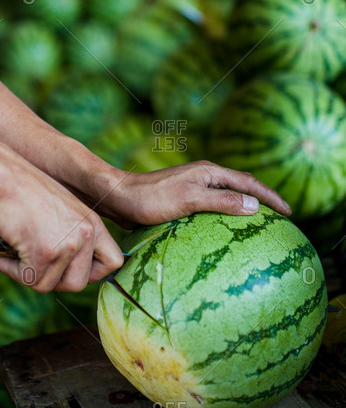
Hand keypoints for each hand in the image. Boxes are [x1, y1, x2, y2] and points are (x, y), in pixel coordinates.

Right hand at [0, 165, 122, 291]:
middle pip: (79, 284)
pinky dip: (13, 272)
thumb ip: (75, 236)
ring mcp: (67, 244)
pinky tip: (3, 258)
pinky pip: (30, 279)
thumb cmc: (26, 193)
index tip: (71, 271)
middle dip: (54, 281)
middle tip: (36, 267)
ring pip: (50, 285)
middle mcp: (86, 234)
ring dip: (29, 275)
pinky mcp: (45, 252)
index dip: (94, 274)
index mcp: (93, 224)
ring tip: (16, 256)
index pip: (114, 262)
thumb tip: (72, 271)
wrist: (3, 178)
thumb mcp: (64, 212)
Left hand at [99, 160, 291, 227]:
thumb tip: (254, 206)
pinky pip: (210, 209)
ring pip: (226, 199)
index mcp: (209, 172)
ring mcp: (192, 188)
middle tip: (280, 220)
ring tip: (257, 228)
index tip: (289, 212)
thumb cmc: (150, 198)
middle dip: (262, 201)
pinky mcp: (181, 201)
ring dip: (243, 209)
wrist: (117, 197)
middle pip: (240, 188)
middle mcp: (204, 177)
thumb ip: (220, 201)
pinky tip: (222, 235)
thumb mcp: (188, 199)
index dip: (271, 196)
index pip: (249, 183)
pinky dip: (224, 218)